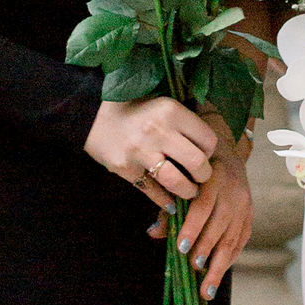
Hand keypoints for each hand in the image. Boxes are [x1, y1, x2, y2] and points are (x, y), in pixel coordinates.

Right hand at [86, 94, 217, 209]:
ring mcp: (140, 152)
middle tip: (200, 176)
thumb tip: (212, 138)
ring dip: (187, 191)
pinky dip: (165, 200)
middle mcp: (158, 131)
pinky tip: (170, 202)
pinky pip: (154, 192)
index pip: (208, 140)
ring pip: (178, 182)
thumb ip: (185, 118)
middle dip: (203, 175)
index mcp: (171, 110)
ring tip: (188, 190)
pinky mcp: (125, 168)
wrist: (92, 115)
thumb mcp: (162, 103)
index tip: (204, 154)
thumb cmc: (133, 108)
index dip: (209, 151)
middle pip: (197, 163)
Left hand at [152, 149, 252, 294]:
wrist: (227, 153)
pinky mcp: (250, 215)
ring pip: (232, 238)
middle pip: (220, 226)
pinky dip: (229, 259)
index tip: (181, 249)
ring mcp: (245, 204)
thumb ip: (168, 204)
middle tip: (193, 270)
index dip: (193, 228)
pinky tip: (218, 273)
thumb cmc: (195, 170)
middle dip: (206, 250)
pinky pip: (241, 241)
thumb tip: (154, 233)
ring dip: (219, 265)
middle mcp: (233, 191)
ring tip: (207, 288)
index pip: (203, 206)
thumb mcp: (181, 179)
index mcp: (213, 178)